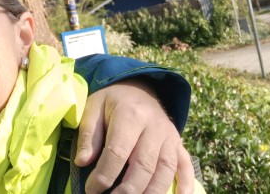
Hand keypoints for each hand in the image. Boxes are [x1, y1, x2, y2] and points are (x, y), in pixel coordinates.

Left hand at [75, 79, 195, 193]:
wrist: (138, 86)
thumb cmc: (112, 101)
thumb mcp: (94, 108)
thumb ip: (89, 135)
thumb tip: (83, 162)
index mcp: (131, 115)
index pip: (118, 151)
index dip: (104, 175)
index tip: (91, 190)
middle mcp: (154, 126)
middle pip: (144, 165)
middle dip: (128, 190)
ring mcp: (170, 136)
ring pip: (166, 170)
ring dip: (152, 192)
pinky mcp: (178, 144)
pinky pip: (186, 166)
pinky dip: (186, 185)